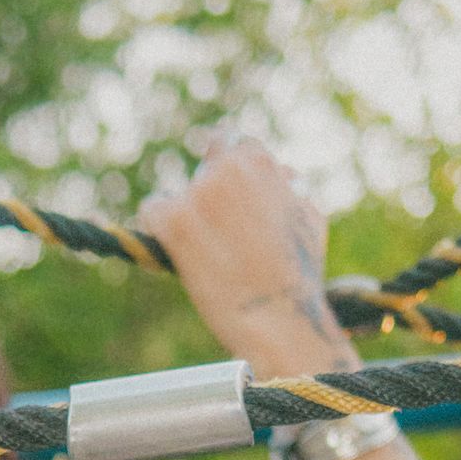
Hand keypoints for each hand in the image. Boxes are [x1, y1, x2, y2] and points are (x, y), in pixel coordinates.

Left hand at [134, 134, 354, 376]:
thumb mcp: (308, 215)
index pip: (228, 145)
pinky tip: (171, 248)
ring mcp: (199, 194)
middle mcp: (226, 169)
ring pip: (176, 196)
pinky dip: (156, 227)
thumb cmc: (299, 274)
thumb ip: (288, 187)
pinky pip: (152, 210)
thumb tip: (281, 173)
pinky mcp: (176, 222)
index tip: (223, 200)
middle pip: (201, 175)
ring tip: (203, 254)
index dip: (225, 174)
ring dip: (183, 220)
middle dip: (205, 201)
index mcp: (258, 161)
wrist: (279, 314)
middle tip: (216, 238)